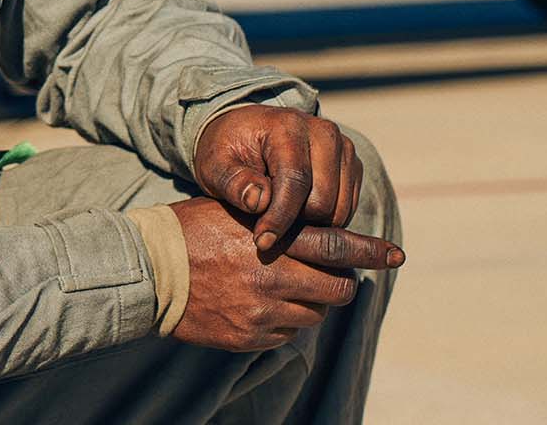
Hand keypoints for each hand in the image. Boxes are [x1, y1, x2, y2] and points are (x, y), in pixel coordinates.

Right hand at [169, 197, 403, 351]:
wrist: (149, 270)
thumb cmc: (191, 231)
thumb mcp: (234, 210)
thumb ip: (277, 220)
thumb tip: (320, 234)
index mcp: (271, 237)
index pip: (336, 244)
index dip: (372, 251)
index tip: (398, 254)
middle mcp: (272, 275)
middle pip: (337, 288)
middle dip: (338, 283)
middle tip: (327, 276)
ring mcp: (262, 310)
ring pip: (314, 314)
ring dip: (308, 302)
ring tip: (280, 288)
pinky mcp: (250, 336)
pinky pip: (287, 334)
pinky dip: (282, 321)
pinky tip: (257, 306)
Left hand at [194, 105, 361, 251]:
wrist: (247, 133)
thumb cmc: (228, 151)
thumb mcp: (215, 165)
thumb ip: (233, 182)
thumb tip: (259, 201)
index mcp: (288, 127)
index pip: (295, 181)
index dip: (279, 217)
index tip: (262, 242)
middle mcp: (324, 133)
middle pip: (323, 201)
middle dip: (294, 221)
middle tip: (266, 222)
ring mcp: (344, 148)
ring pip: (339, 210)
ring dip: (310, 223)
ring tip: (279, 215)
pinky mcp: (353, 166)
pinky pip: (347, 210)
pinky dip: (324, 220)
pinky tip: (296, 212)